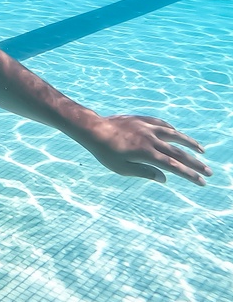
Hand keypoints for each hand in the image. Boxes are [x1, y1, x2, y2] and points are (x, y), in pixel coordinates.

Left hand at [80, 114, 210, 185]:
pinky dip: (172, 130)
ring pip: (175, 135)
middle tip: (209, 171)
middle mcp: (151, 139)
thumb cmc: (105, 152)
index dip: (190, 175)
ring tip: (201, 151)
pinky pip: (162, 124)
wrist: (93, 129)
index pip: (174, 167)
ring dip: (190, 143)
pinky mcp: (142, 119)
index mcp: (147, 153)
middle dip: (196, 163)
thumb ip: (144, 172)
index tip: (202, 182)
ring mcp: (147, 127)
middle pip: (179, 153)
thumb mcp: (122, 168)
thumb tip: (165, 178)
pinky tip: (177, 133)